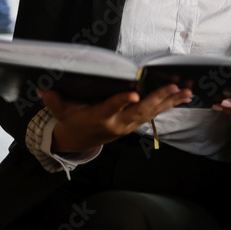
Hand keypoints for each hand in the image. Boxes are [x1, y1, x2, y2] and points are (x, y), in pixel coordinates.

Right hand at [40, 85, 192, 152]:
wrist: (78, 141)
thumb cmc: (72, 121)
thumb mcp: (61, 112)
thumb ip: (54, 101)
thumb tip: (43, 91)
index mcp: (99, 117)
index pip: (112, 108)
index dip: (122, 101)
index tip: (135, 94)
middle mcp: (118, 123)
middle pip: (140, 111)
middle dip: (157, 99)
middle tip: (173, 88)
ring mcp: (129, 125)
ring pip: (152, 113)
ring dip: (170, 102)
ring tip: (186, 91)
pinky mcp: (136, 123)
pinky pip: (156, 114)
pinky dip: (170, 105)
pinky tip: (185, 97)